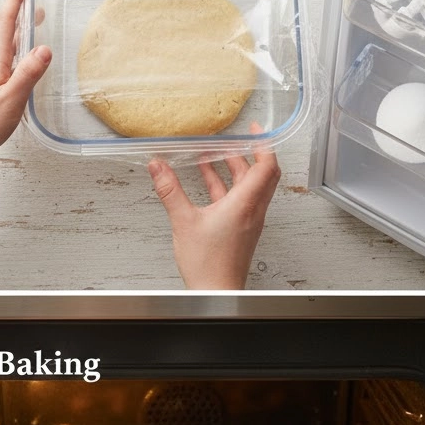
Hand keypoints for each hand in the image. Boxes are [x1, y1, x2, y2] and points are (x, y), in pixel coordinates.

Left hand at [0, 0, 51, 206]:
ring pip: (1, 46)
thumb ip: (29, 73)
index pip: (4, 23)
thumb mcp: (11, 99)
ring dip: (16, 33)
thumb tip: (45, 49)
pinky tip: (18, 61)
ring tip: (30, 26)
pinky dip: (11, 52)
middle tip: (33, 2)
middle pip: (3, 31)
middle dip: (18, 14)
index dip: (15, 2)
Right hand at [149, 127, 280, 289]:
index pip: (266, 165)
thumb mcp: (183, 221)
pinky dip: (227, 187)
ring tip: (213, 158)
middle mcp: (253, 211)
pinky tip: (209, 184)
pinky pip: (240, 200)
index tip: (254, 131)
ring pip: (250, 187)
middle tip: (233, 141)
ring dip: (235, 170)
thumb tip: (158, 167)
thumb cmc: (208, 265)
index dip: (262, 144)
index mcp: (245, 204)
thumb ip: (170, 190)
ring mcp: (249, 221)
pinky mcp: (241, 230)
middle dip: (247, 154)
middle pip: (262, 174)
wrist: (216, 293)